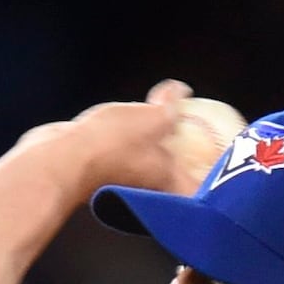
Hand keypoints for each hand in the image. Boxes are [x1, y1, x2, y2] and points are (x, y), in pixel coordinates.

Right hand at [49, 81, 232, 195]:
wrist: (61, 159)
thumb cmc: (109, 147)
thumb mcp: (151, 118)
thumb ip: (170, 106)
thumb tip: (180, 92)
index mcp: (171, 183)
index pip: (205, 191)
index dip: (217, 180)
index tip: (222, 164)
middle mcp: (152, 190)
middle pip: (178, 179)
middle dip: (186, 160)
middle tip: (196, 140)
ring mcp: (128, 184)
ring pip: (151, 166)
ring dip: (157, 149)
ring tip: (164, 126)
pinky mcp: (106, 173)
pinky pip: (127, 155)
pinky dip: (132, 142)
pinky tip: (130, 124)